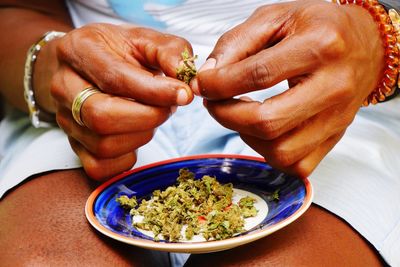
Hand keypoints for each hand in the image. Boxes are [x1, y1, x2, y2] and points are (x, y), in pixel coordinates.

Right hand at [47, 23, 192, 180]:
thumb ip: (170, 52)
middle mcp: (63, 86)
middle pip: (101, 116)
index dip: (154, 91)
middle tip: (167, 108)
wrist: (85, 63)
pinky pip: (99, 167)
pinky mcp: (74, 144)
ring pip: (103, 145)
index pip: (114, 78)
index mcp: (79, 50)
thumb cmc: (116, 51)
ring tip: (152, 116)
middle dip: (147, 117)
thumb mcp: (144, 39)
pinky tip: (136, 136)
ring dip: (141, 135)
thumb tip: (187, 81)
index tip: (183, 94)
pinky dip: (126, 159)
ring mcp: (65, 119)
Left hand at [192, 0, 384, 177]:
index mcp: (320, 46)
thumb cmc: (318, 27)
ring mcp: (338, 118)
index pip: (258, 76)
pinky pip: (296, 165)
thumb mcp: (275, 18)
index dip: (219, 84)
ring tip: (240, 114)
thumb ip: (236, 44)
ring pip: (281, 151)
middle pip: (267, 122)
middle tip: (214, 102)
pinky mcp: (336, 138)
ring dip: (246, 136)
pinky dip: (269, 153)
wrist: (364, 44)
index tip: (202, 84)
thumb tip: (208, 77)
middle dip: (226, 115)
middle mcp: (334, 86)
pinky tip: (263, 131)